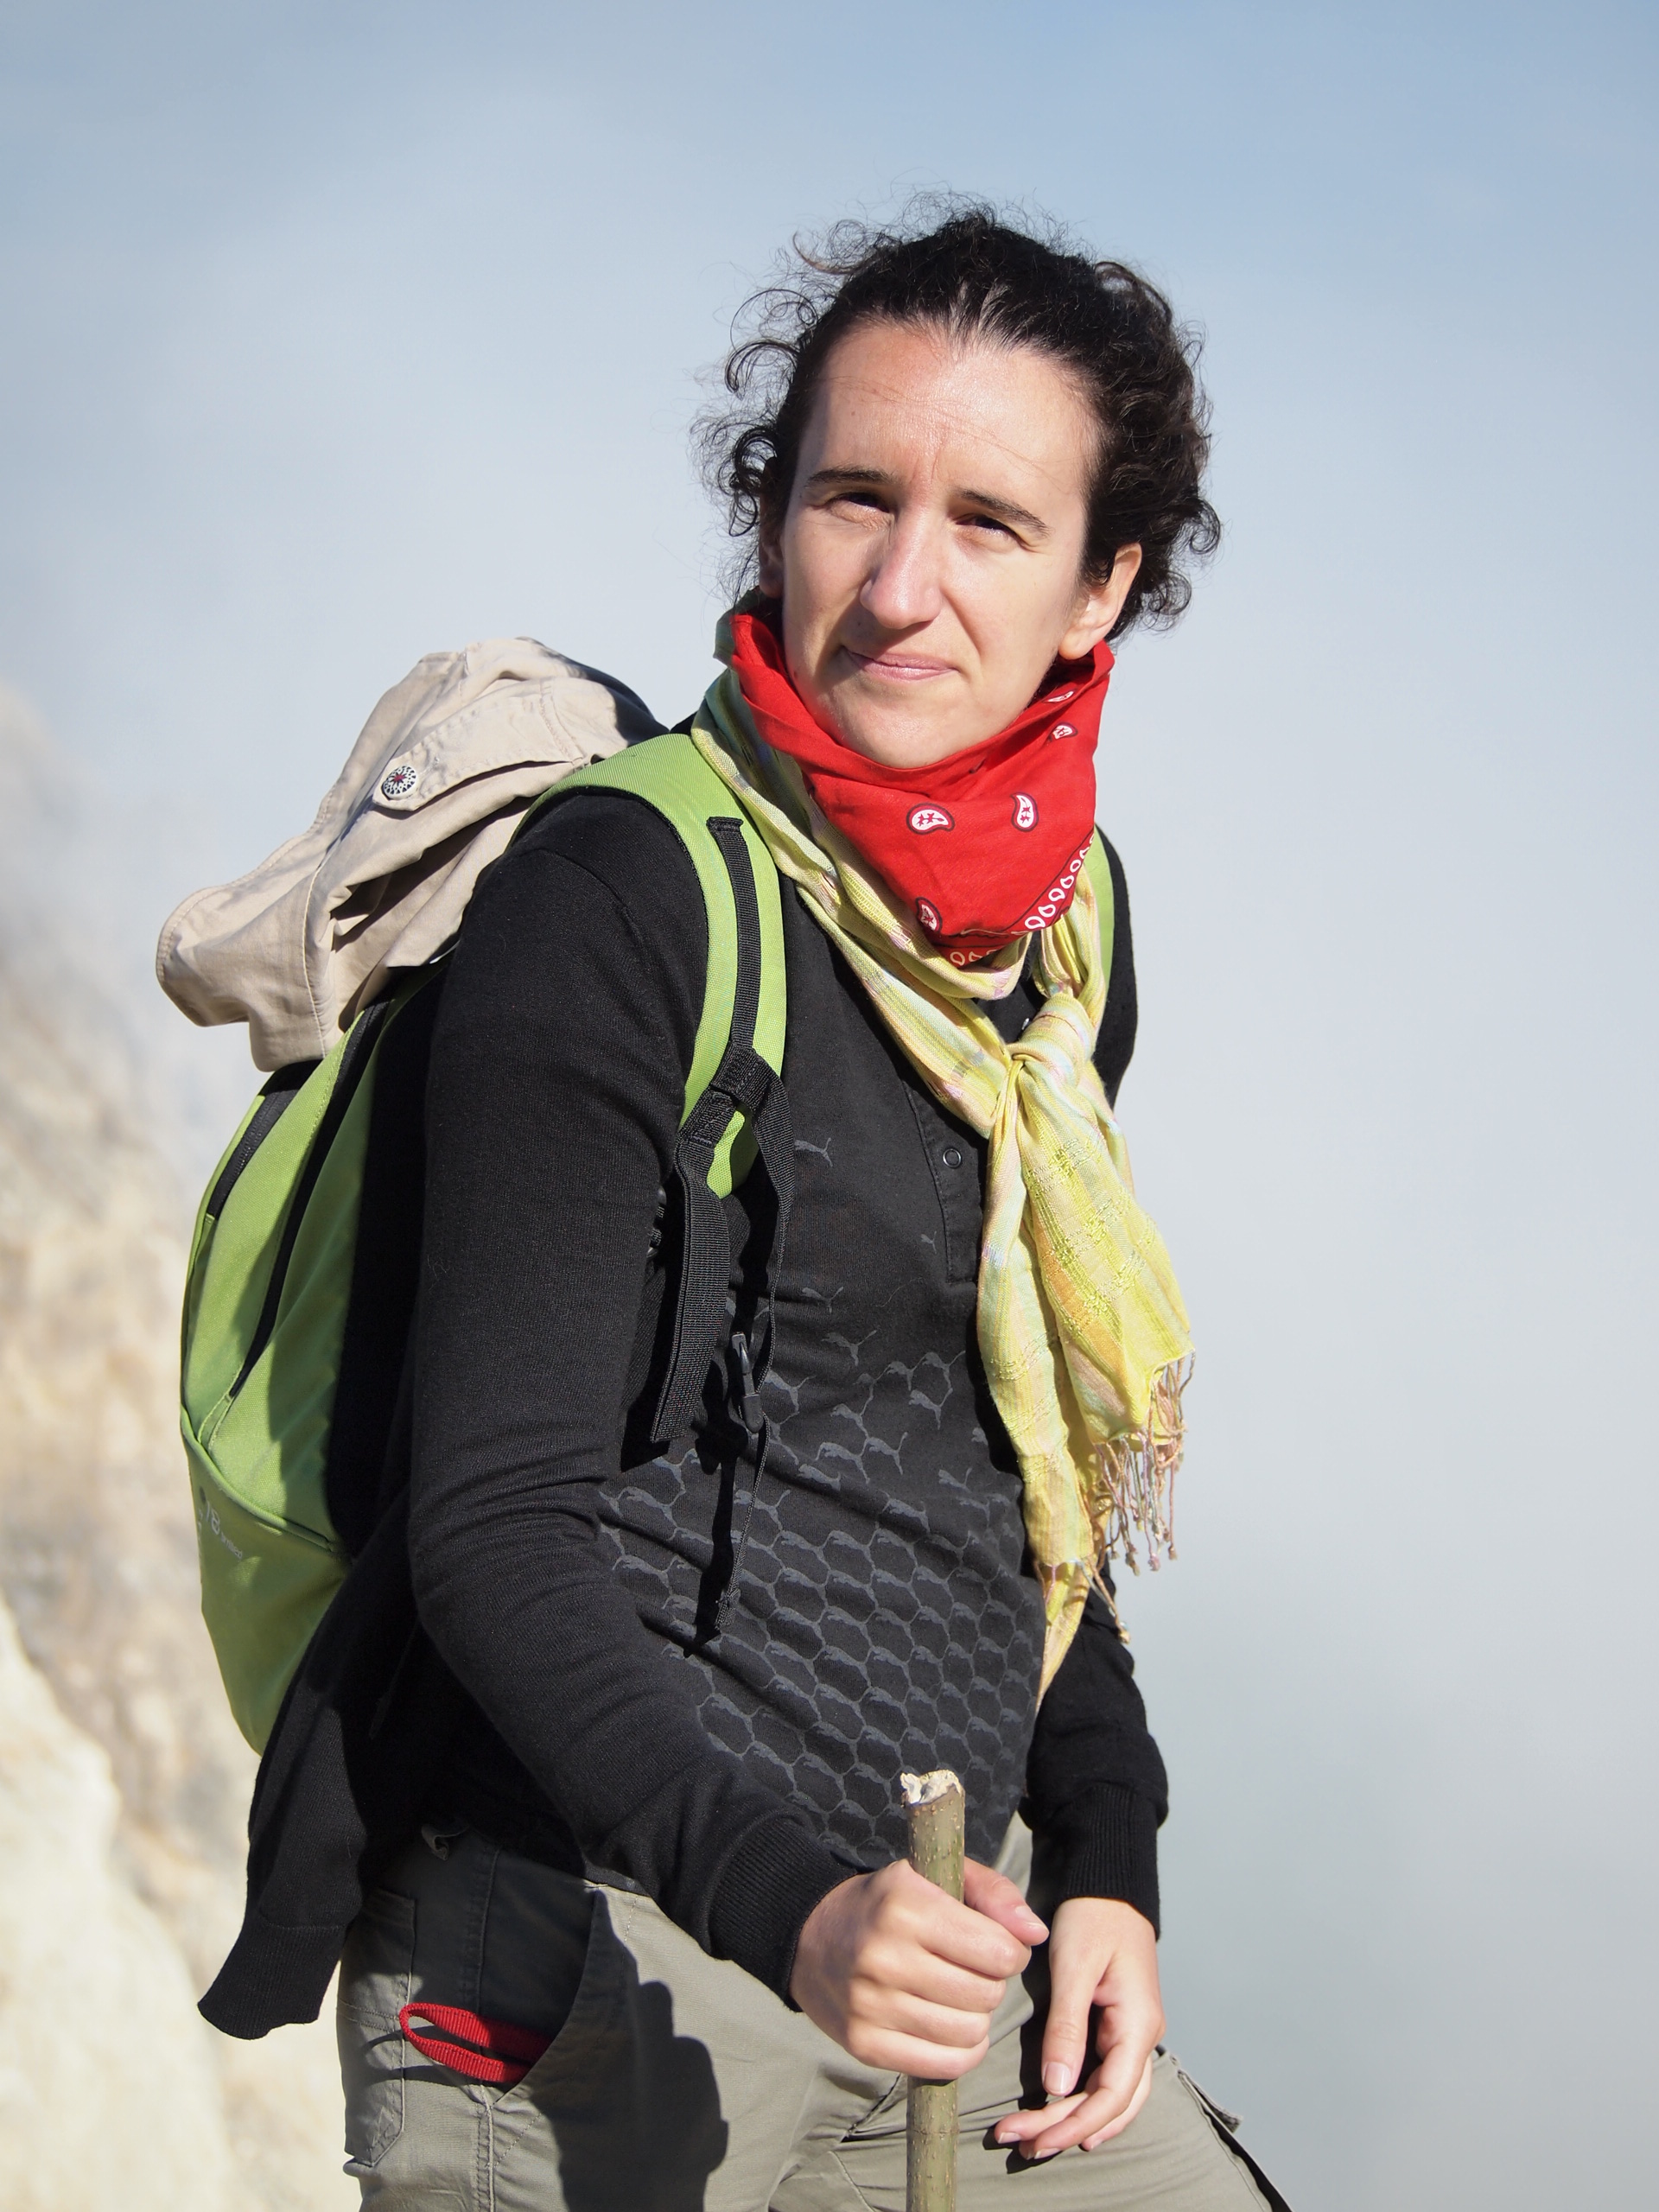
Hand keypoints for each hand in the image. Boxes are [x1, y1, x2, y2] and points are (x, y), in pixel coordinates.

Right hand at [790, 1856, 1046, 2077]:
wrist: (810, 1937)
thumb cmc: (889, 1904)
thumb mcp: (936, 1876)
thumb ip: (993, 1894)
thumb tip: (1036, 1934)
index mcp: (906, 1907)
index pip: (998, 1952)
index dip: (1010, 1951)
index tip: (995, 1945)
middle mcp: (885, 1957)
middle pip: (986, 1995)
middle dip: (992, 1984)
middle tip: (972, 1971)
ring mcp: (871, 2006)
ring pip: (969, 2033)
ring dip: (977, 2018)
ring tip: (959, 1997)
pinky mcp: (864, 2045)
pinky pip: (943, 2065)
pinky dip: (961, 2052)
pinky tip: (950, 2028)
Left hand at [993, 1897, 1162, 2159]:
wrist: (1109, 1885)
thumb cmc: (1093, 1917)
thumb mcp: (1076, 1968)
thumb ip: (1067, 2027)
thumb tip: (1056, 2086)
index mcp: (1138, 2024)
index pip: (1112, 2094)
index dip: (1074, 2122)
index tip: (1035, 2137)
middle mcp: (1142, 2037)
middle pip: (1111, 2104)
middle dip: (1067, 2129)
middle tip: (1021, 2144)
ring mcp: (1132, 2034)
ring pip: (1111, 2098)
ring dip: (1074, 2122)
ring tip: (1034, 2141)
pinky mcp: (1117, 2028)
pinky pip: (1106, 2079)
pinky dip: (1083, 2103)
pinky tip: (1061, 2118)